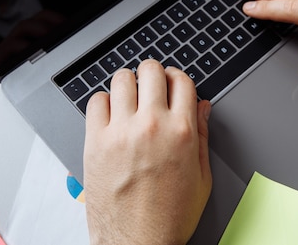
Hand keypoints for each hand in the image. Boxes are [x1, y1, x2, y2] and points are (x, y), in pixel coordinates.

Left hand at [84, 60, 211, 244]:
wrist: (138, 243)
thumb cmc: (170, 216)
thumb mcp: (201, 176)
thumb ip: (202, 134)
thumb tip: (202, 106)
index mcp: (181, 132)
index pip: (181, 80)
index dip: (178, 77)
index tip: (173, 83)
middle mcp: (151, 126)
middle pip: (151, 70)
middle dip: (154, 74)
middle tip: (151, 86)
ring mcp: (120, 132)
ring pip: (121, 78)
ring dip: (129, 84)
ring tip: (130, 98)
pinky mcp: (95, 142)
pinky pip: (96, 101)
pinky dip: (104, 102)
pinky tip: (112, 115)